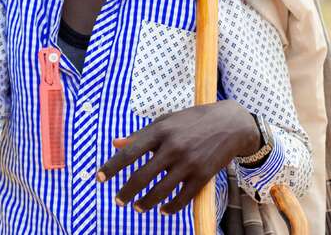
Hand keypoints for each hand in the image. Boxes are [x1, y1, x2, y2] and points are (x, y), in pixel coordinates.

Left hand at [97, 100, 260, 214]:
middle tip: (118, 201)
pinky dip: (171, 207)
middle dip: (126, 192)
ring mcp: (188, 163)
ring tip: (138, 207)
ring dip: (146, 203)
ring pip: (160, 191)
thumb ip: (140, 134)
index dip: (112, 167)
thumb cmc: (192, 121)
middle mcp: (172, 147)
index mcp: (159, 131)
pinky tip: (163, 211)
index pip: (129, 153)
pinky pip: (183, 198)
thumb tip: (116, 144)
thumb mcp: (165, 121)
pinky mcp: (203, 175)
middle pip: (141, 176)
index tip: (99, 178)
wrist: (231, 124)